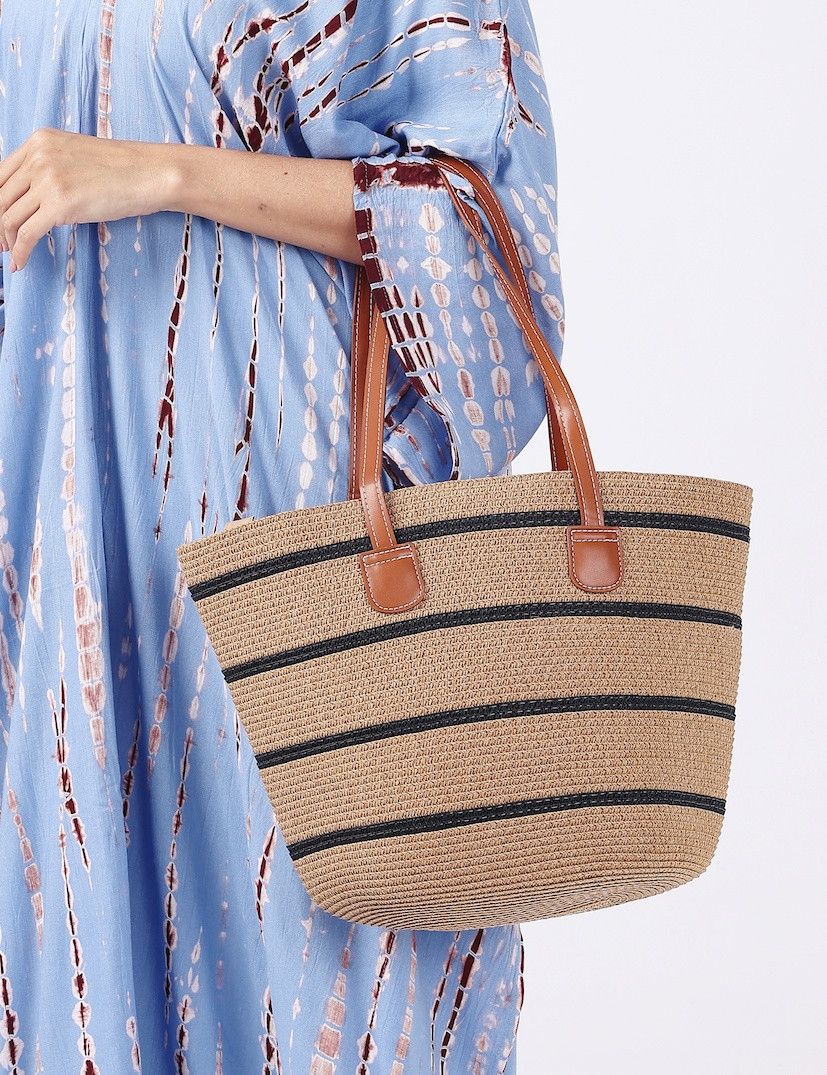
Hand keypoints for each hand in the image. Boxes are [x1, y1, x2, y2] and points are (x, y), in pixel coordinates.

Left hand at [0, 128, 177, 270]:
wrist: (150, 173)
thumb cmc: (123, 171)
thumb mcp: (77, 157)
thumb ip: (51, 168)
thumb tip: (35, 197)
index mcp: (39, 142)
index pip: (0, 174)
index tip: (0, 221)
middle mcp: (38, 157)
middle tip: (2, 243)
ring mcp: (47, 180)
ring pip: (8, 216)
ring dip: (7, 241)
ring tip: (11, 255)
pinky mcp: (59, 205)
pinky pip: (27, 234)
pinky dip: (20, 252)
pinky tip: (21, 263)